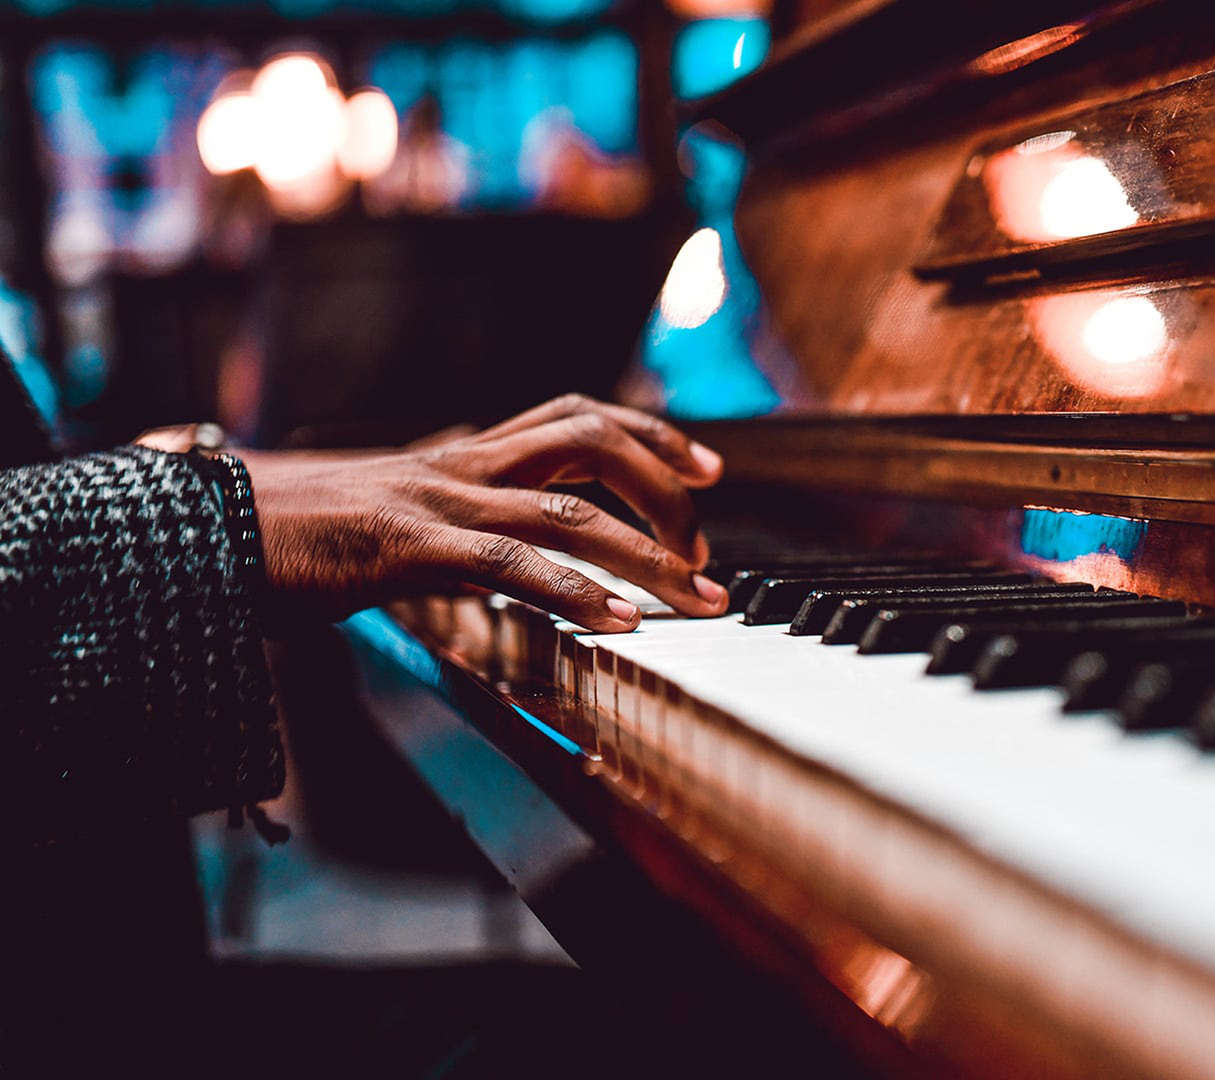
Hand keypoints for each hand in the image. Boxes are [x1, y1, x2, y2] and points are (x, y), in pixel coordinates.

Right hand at [241, 394, 728, 630]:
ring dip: (645, 552)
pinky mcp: (406, 547)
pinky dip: (575, 591)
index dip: (649, 434)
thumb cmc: (292, 534)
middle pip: (591, 439)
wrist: (199, 528)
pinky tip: (619, 620)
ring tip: (697, 593)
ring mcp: (435, 502)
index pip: (576, 417)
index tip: (704, 469)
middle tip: (709, 540)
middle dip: (666, 484)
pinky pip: (509, 562)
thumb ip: (455, 527)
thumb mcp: (393, 521)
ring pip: (569, 507)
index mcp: (459, 455)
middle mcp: (458, 465)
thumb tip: (507, 555)